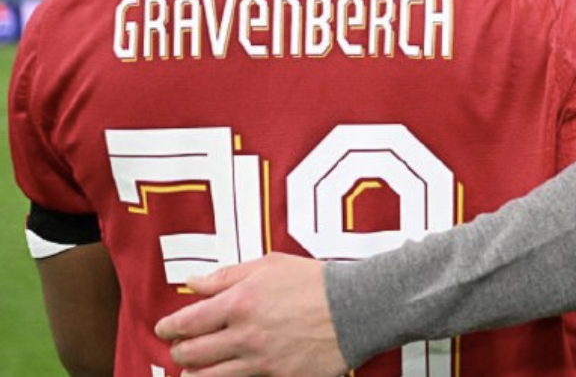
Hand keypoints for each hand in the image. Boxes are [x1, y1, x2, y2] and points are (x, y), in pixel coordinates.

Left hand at [154, 253, 348, 376]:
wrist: (355, 308)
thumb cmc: (314, 282)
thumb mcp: (269, 265)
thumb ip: (226, 276)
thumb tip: (193, 284)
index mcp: (240, 302)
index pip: (187, 322)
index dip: (169, 327)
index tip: (165, 328)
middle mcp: (244, 335)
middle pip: (191, 353)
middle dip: (178, 351)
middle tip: (179, 347)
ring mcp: (259, 361)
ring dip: (193, 373)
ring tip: (191, 370)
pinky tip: (223, 375)